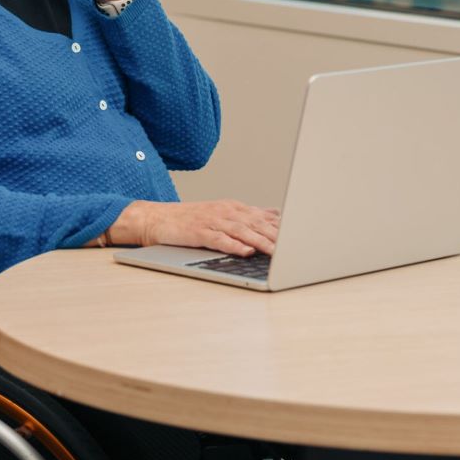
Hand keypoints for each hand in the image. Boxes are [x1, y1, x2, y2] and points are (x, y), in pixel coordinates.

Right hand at [109, 200, 280, 257]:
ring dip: (260, 241)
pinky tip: (245, 251)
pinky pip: (219, 240)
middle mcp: (225, 212)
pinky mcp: (198, 232)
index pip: (263, 217)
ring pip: (241, 231)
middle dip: (277, 235)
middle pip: (256, 224)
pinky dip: (233, 245)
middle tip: (296, 245)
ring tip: (277, 251)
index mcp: (233, 207)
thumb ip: (250, 214)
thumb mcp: (223, 212)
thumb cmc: (190, 219)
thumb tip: (277, 213)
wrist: (157, 218)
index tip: (302, 235)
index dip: (283, 227)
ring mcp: (212, 221)